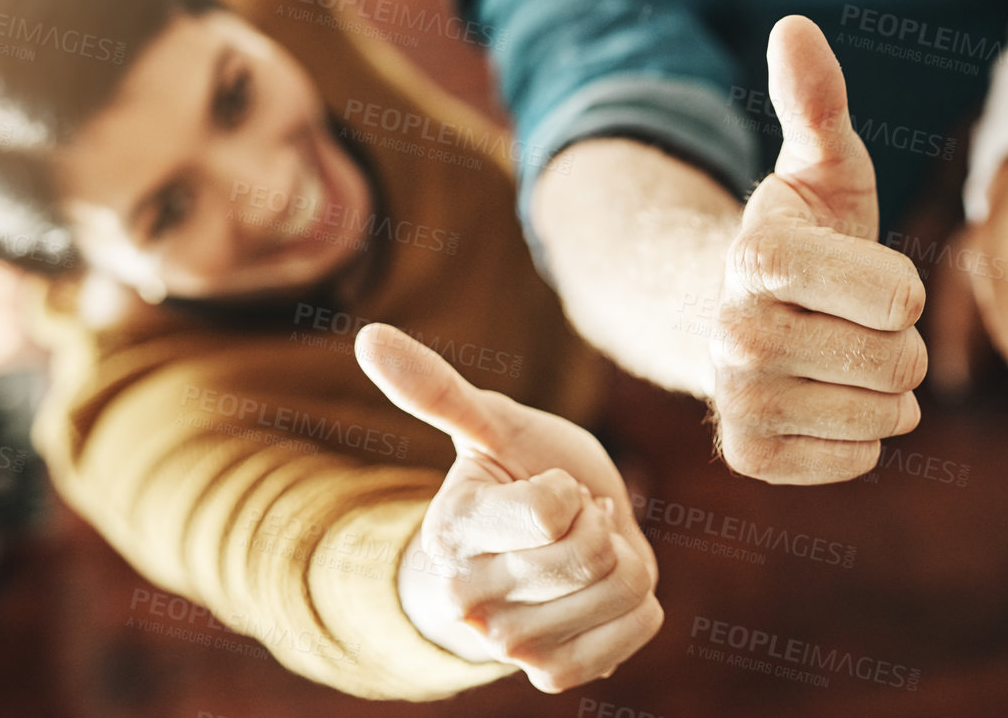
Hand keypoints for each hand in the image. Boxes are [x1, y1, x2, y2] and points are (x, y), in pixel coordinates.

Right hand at [354, 323, 660, 691]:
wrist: (548, 541)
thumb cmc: (523, 470)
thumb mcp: (492, 425)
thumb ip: (436, 388)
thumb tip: (367, 335)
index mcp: (449, 532)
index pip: (552, 509)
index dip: (569, 488)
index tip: (550, 486)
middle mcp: (466, 601)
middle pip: (592, 553)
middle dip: (600, 520)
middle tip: (573, 516)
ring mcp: (507, 645)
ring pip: (624, 586)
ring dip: (625, 557)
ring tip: (586, 549)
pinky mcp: (551, 673)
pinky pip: (638, 627)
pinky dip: (640, 601)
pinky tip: (604, 590)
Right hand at [711, 16, 927, 483]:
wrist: (740, 312)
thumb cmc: (806, 233)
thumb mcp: (821, 167)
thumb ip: (816, 102)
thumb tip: (794, 25)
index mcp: (759, 257)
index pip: (898, 298)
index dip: (905, 288)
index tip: (875, 277)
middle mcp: (735, 332)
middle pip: (899, 362)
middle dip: (902, 342)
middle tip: (862, 321)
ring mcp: (736, 399)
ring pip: (884, 415)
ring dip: (887, 390)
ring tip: (846, 355)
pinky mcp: (747, 455)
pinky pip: (860, 459)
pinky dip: (865, 435)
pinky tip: (829, 398)